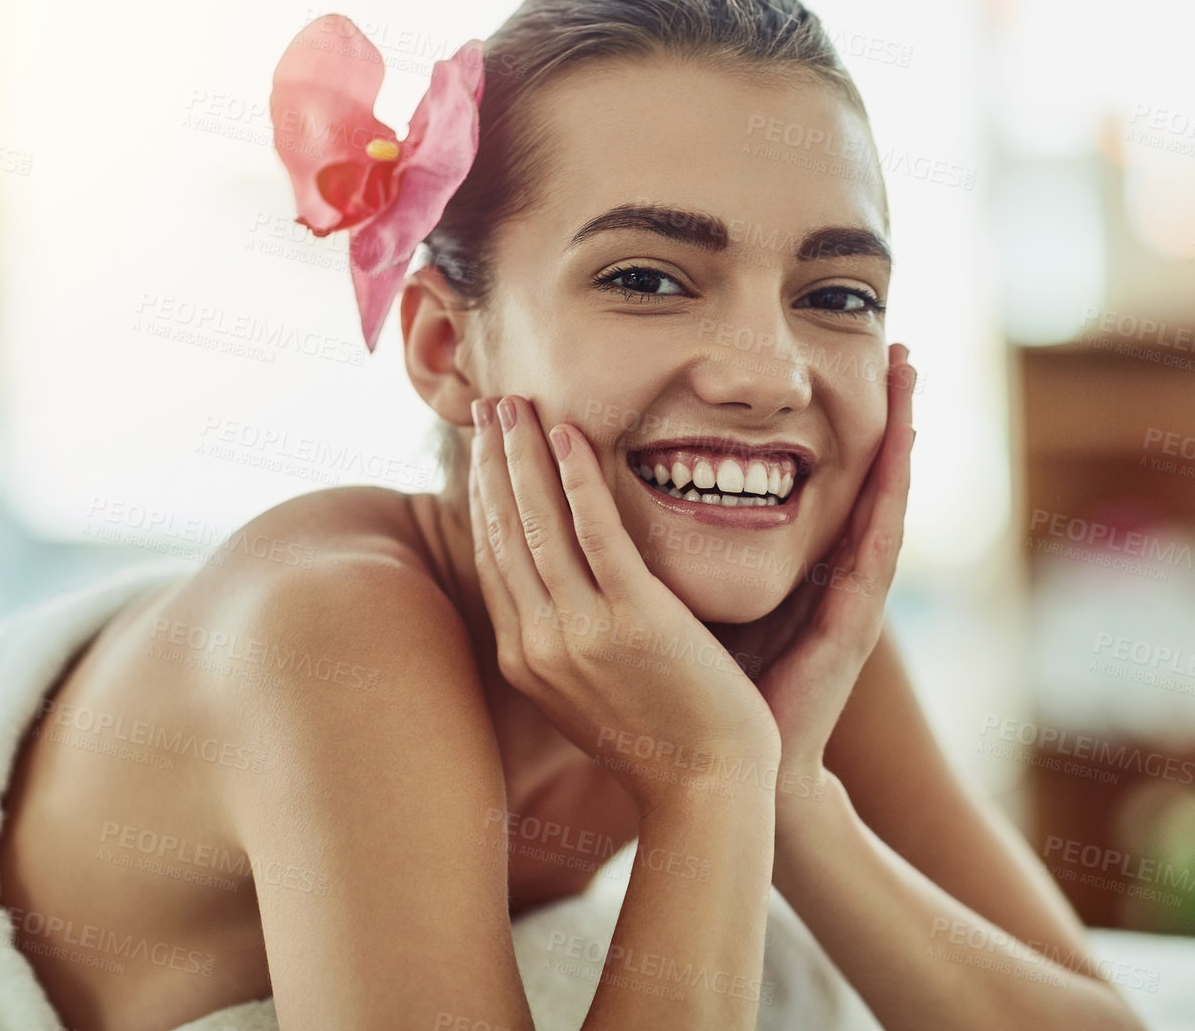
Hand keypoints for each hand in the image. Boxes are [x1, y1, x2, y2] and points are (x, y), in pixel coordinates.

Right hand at [466, 394, 781, 816]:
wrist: (709, 790)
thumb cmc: (664, 741)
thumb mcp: (594, 691)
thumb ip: (570, 641)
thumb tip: (560, 598)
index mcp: (524, 659)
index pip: (494, 557)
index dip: (485, 496)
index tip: (486, 449)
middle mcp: (537, 643)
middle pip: (503, 532)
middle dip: (493, 462)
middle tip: (489, 404)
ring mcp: (579, 632)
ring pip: (537, 523)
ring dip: (523, 454)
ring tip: (516, 403)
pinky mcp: (631, 621)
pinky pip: (595, 533)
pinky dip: (577, 478)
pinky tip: (570, 433)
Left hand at [711, 343, 916, 802]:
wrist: (731, 774)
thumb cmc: (708, 690)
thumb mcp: (697, 600)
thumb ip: (687, 551)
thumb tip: (632, 493)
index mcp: (804, 569)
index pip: (827, 482)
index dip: (845, 428)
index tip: (857, 365)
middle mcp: (836, 577)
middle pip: (869, 479)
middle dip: (889, 414)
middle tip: (905, 349)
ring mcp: (853, 598)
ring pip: (886, 498)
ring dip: (904, 434)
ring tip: (913, 374)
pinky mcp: (854, 621)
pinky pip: (877, 540)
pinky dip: (891, 486)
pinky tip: (896, 437)